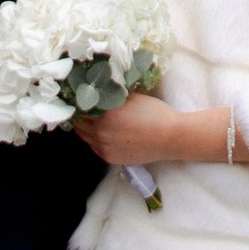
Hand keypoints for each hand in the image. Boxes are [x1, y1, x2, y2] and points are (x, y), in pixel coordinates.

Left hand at [75, 93, 236, 169]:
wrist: (170, 137)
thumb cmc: (154, 113)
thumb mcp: (130, 97)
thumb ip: (110, 95)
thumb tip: (96, 90)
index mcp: (105, 114)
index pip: (79, 108)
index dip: (78, 102)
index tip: (79, 97)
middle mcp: (100, 133)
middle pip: (78, 124)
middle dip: (80, 116)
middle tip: (84, 108)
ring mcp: (104, 148)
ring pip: (85, 137)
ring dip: (86, 128)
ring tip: (94, 120)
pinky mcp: (110, 158)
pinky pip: (95, 147)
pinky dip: (95, 139)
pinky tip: (105, 132)